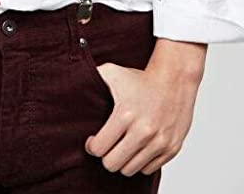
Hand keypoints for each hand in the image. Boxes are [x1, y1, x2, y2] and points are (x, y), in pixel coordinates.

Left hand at [84, 60, 200, 176]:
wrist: (174, 79)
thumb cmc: (141, 78)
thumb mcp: (112, 72)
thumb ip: (91, 78)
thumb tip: (69, 85)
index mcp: (125, 114)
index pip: (99, 149)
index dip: (92, 146)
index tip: (93, 141)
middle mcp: (143, 131)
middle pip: (112, 164)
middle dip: (106, 157)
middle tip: (107, 146)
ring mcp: (159, 142)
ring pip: (130, 170)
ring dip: (124, 160)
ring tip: (123, 145)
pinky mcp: (171, 148)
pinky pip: (149, 169)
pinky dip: (141, 161)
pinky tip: (139, 146)